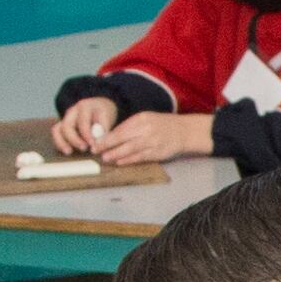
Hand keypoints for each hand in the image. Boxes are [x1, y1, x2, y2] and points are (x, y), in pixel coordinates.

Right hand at [50, 96, 120, 152]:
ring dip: (62, 142)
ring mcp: (65, 118)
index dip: (87, 135)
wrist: (98, 107)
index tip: (93, 145)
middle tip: (84, 148)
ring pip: (57, 129)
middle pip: (67, 126)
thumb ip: (103, 129)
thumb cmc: (103, 114)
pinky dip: (59, 143)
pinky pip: (56, 134)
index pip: (83, 122)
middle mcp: (72, 111)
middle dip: (74, 140)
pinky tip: (68, 151)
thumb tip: (98, 143)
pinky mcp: (61, 125)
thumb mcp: (108, 117)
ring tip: (69, 152)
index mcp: (85, 106)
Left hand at [91, 109, 209, 166]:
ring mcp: (152, 141)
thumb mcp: (147, 119)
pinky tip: (120, 162)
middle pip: (123, 138)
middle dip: (107, 145)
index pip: (120, 128)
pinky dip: (129, 160)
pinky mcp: (157, 152)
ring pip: (130, 149)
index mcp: (142, 119)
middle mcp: (146, 129)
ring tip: (105, 158)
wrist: (185, 131)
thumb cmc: (163, 125)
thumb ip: (131, 127)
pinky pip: (140, 157)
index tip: (96, 142)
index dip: (107, 136)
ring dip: (116, 154)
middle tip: (95, 151)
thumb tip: (111, 136)